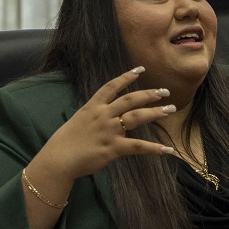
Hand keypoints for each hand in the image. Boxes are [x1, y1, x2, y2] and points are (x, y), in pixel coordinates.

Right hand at [27, 66, 178, 187]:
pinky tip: (167, 150)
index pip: (111, 87)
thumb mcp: (78, 121)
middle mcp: (103, 115)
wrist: (59, 159)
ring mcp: (109, 130)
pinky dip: (154, 148)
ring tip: (170, 108)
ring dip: (155, 112)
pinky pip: (137, 146)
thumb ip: (93, 116)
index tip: (140, 70)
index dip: (126, 77)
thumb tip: (104, 116)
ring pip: (137, 117)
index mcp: (92, 107)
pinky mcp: (113, 147)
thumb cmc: (65, 142)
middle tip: (165, 91)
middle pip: (130, 99)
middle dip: (149, 94)